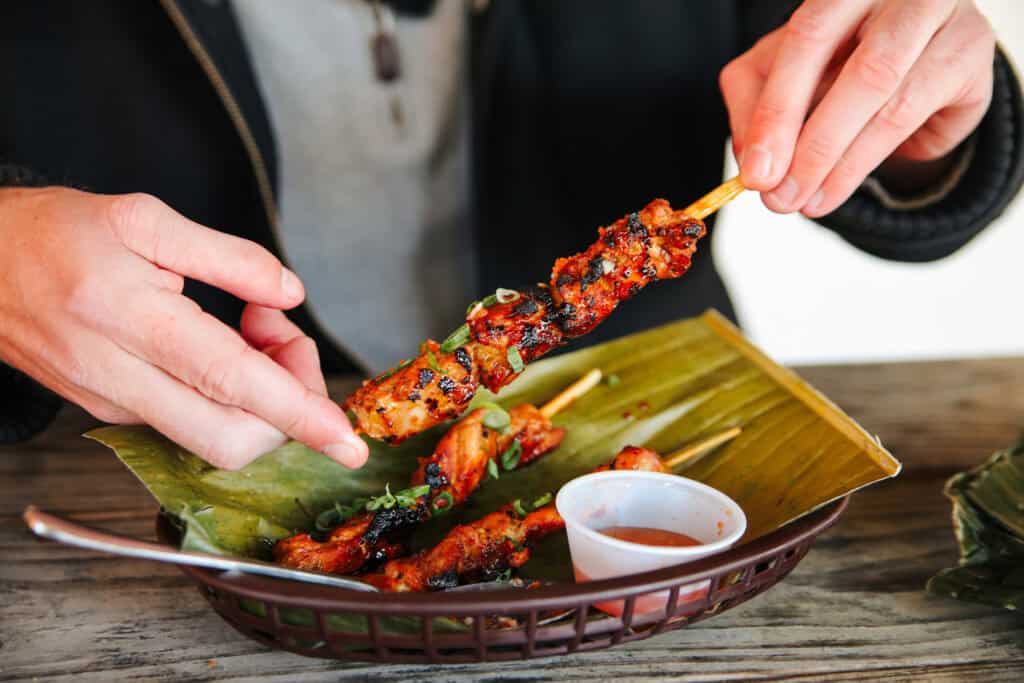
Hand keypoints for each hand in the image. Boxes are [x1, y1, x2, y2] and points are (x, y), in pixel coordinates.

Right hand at [0, 186, 367, 468]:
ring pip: (215, 438)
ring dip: (261, 397)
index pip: (234, 384)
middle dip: (289, 406)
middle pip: (233, 437)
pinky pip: (192, 423)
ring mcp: (115, 405)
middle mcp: (122, 378)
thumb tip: (289, 292)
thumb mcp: (143, 218)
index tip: (346, 441)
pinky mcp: (112, 412)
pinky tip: (222, 346)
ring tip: (253, 328)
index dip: (299, 414)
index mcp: (132, 321)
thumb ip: (228, 257)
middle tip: (284, 337)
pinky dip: (230, 396)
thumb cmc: (53, 233)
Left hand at [720, 0, 994, 216]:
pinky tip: (835, 189)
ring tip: (805, 202)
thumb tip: (753, 164)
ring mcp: (939, 16)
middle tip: (779, 197)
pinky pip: (910, 114)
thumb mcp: (786, 77)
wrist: (920, 62)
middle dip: (809, 141)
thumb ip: (757, 106)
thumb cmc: (840, 61)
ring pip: (881, 93)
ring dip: (836, 161)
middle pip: (854, 64)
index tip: (757, 173)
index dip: (776, 109)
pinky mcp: (967, 54)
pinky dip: (864, 160)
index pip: (805, 38)